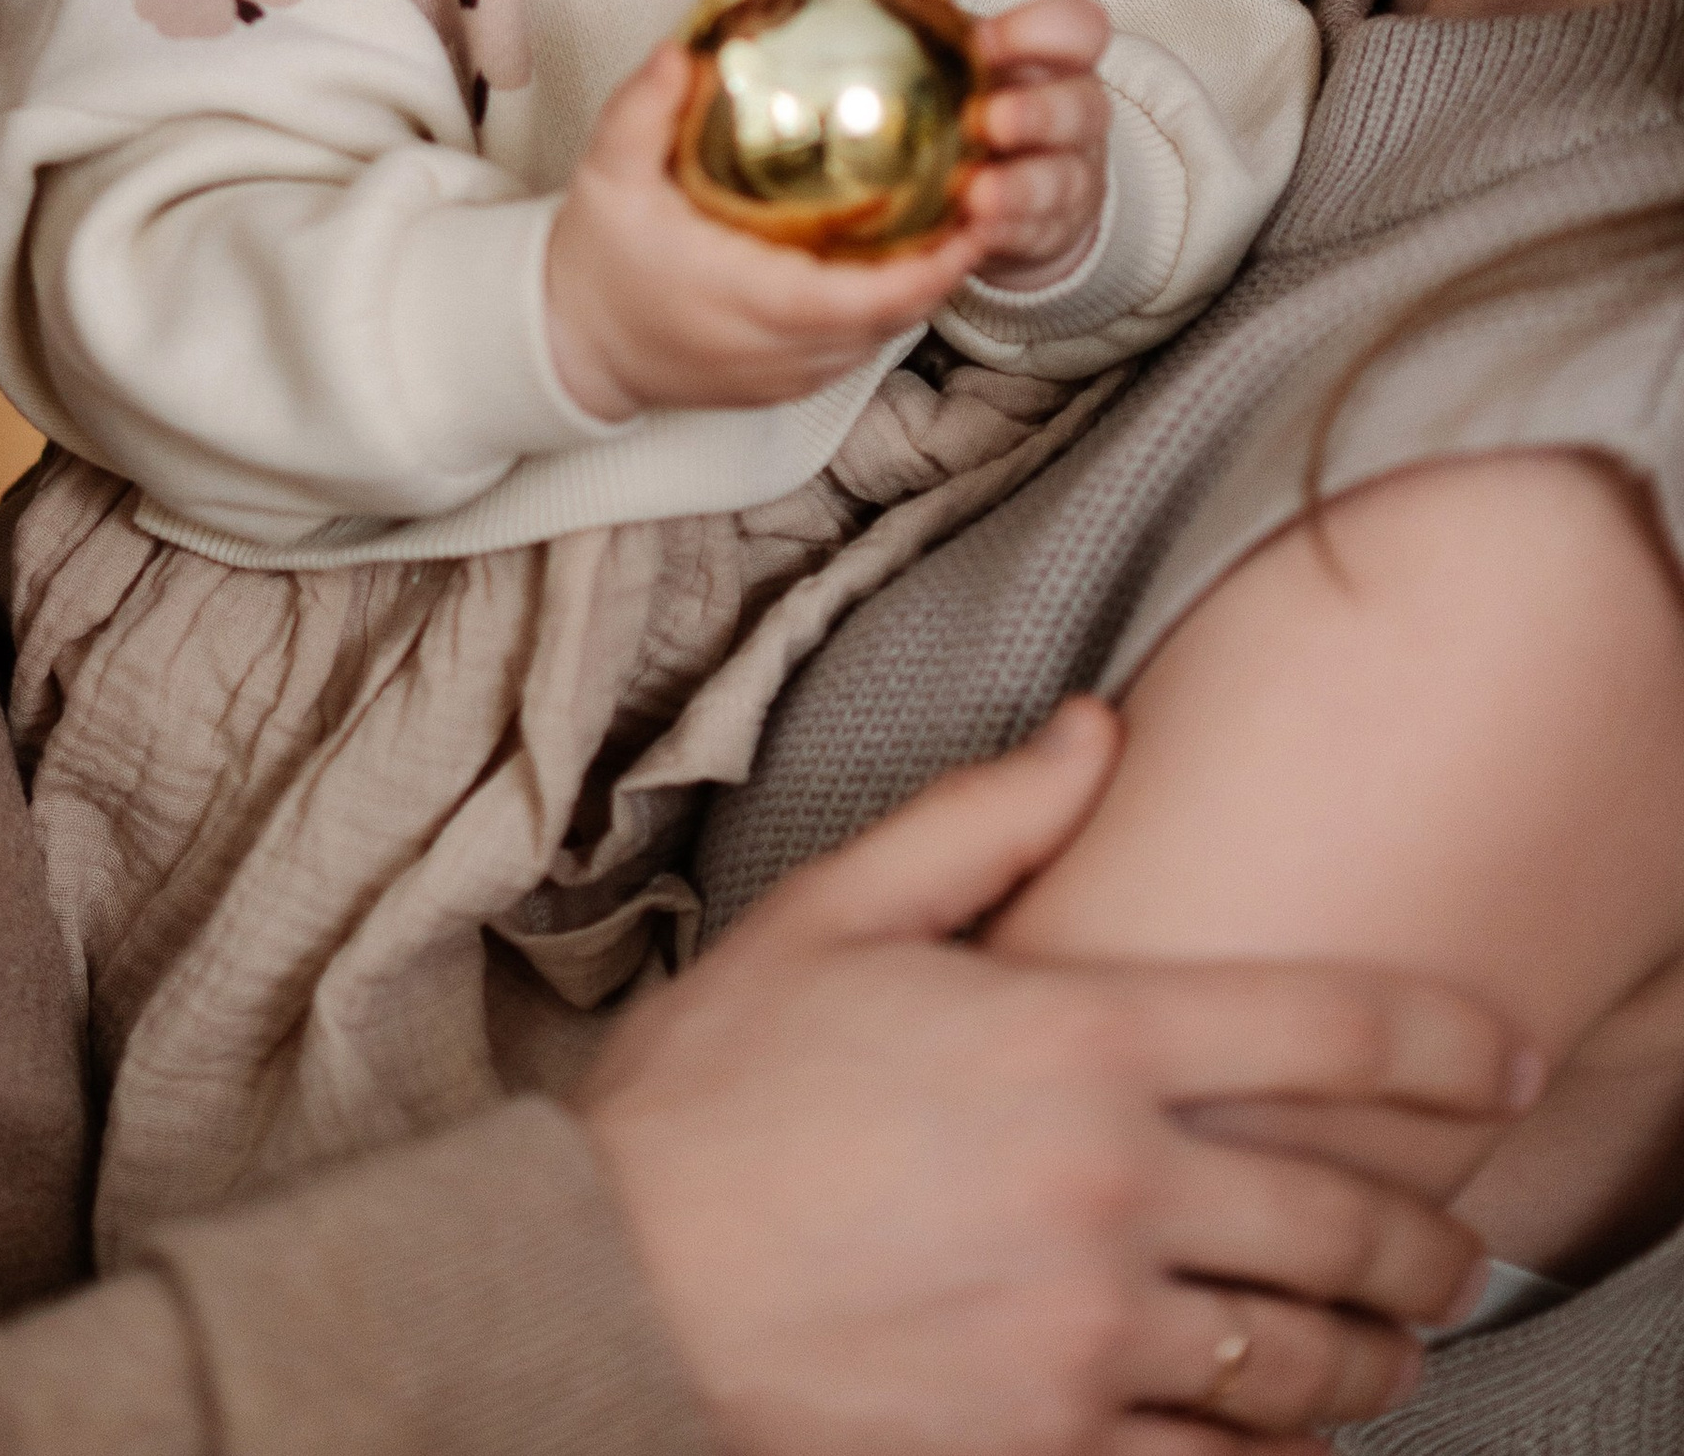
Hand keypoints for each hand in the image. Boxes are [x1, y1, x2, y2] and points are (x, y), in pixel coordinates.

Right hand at [544, 44, 989, 423]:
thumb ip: (643, 111)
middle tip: (987, 195)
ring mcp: (782, 374)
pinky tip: (903, 254)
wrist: (569, 344)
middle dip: (945, 266)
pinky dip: (887, 307)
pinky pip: (854, 348)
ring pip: (879, 338)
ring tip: (960, 217)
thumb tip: (684, 48)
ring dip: (922, 288)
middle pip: (889, 320)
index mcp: (743, 298)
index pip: (859, 299)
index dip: (928, 268)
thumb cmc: (595, 258)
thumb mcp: (606, 174)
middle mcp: (774, 349)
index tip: (973, 214)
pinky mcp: (782, 384)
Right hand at [577, 700, 1526, 1455]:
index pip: (1327, 1033)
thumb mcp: (832, 913)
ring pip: (1304, 1363)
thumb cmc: (707, 1096)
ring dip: (1371, 1361)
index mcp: (1073, 1038)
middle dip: (1430, 1239)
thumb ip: (985, 820)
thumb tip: (1098, 733)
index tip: (1509, 1060)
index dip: (1449, 1042)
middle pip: (1349, 1220)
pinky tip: (1274, 1438)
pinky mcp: (1046, 1449)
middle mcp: (1108, 1188)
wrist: (607, 1290)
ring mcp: (1088, 1335)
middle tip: (1454, 1246)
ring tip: (1386, 1353)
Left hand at [959, 0, 1112, 290]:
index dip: (1042, 30)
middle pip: (1082, 105)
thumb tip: (858, 11)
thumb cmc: (977, 104)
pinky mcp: (1054, 229)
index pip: (1080, 27)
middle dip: (1037, 114)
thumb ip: (938, 44)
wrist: (1016, 188)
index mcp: (1058, 60)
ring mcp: (1072, 175)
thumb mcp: (968, 67)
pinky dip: (1004, 232)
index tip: (983, 44)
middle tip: (988, 121)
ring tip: (976, 194)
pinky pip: (1037, 231)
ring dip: (1018, 186)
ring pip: (1062, 177)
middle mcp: (1077, 114)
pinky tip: (972, 234)